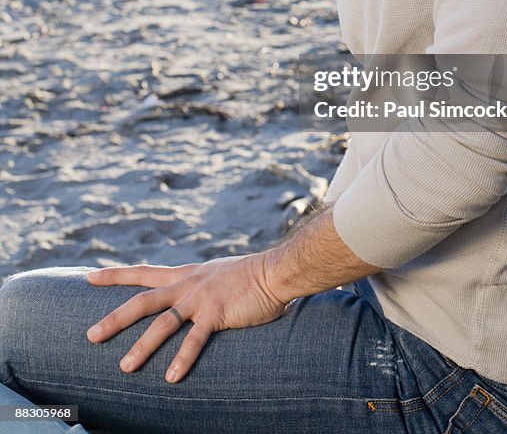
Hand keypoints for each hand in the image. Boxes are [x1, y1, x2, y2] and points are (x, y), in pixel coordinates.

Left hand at [86, 254, 287, 382]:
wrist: (274, 271)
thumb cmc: (248, 276)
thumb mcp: (215, 274)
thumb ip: (197, 285)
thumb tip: (185, 297)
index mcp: (185, 274)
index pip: (143, 273)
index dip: (115, 275)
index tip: (89, 278)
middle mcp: (187, 284)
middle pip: (143, 301)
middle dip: (115, 318)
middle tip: (90, 336)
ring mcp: (201, 299)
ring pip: (163, 323)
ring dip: (142, 346)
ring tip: (124, 367)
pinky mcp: (217, 313)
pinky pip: (195, 339)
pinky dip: (182, 358)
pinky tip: (171, 378)